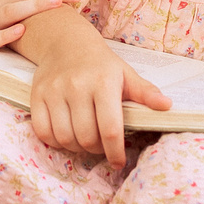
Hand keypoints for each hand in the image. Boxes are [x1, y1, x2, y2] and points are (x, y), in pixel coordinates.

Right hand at [26, 35, 170, 166]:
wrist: (65, 41)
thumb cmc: (100, 63)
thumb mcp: (125, 73)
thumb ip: (144, 92)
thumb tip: (167, 106)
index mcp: (103, 82)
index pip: (110, 129)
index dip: (115, 152)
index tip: (118, 161)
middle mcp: (77, 86)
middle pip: (87, 137)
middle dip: (97, 149)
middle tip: (102, 146)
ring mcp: (54, 91)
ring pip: (65, 138)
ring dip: (77, 147)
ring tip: (85, 140)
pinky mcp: (36, 96)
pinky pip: (43, 132)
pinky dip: (56, 142)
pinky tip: (66, 135)